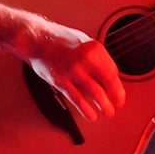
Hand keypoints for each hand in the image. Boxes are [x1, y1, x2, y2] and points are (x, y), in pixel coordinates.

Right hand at [0, 0, 125, 121]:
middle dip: (116, 97)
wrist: (36, 38)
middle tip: (117, 105)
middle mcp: (86, 59)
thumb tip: (109, 74)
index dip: (116, 85)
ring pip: (96, 94)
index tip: (118, 92)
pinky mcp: (60, 81)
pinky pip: (78, 99)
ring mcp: (73, 70)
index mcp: (94, 48)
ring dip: (104, 106)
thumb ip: (96, 57)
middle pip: (108, 83)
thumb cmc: (60, 40)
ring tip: (107, 112)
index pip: (113, 71)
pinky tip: (91, 115)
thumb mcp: (83, 41)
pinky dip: (86, 110)